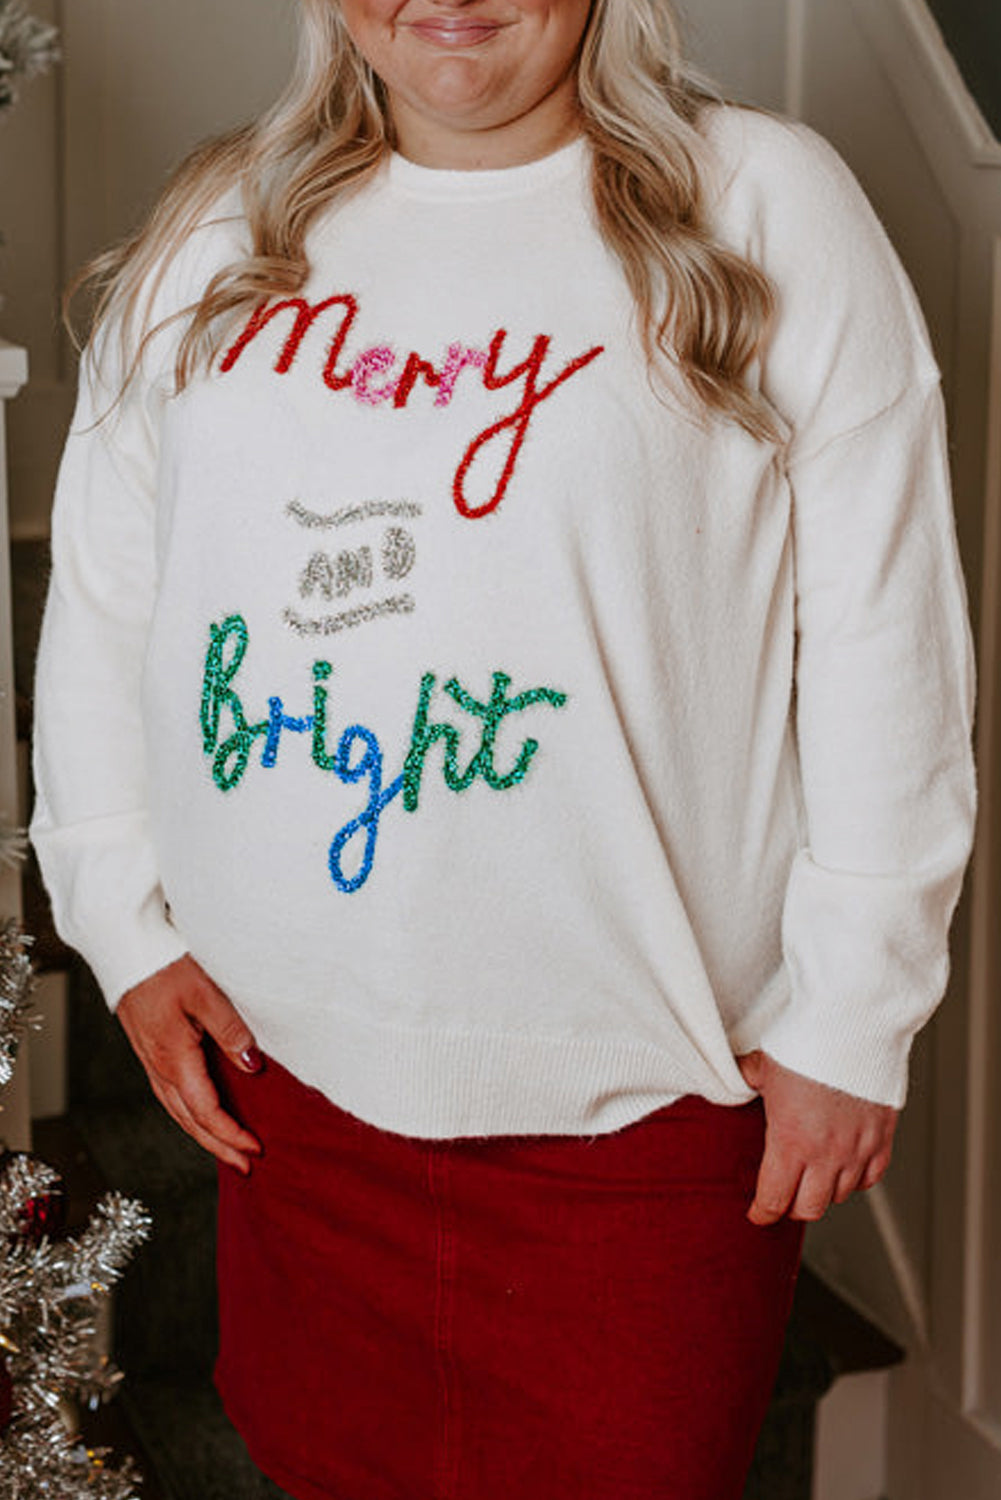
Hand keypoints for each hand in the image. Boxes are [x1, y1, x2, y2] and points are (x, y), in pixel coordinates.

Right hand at [117, 955, 263, 1174]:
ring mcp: (151, 1061)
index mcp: (174, 1058)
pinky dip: (189, 1115)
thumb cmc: (166, 966)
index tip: (255, 1148)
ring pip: (178, 1112)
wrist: (126, 951)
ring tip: (227, 1150)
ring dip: (203, 1135)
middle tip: (246, 1166)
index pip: (205, 1111)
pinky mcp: (150, 1052)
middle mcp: (159, 1067)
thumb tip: (252, 1066)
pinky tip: (201, 1115)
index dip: (231, 1134)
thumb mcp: (206, 994)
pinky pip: (170, 1096)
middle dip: (219, 1146)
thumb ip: (231, 1031)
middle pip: (190, 1121)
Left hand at [736, 1050, 897, 1224]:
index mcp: (790, 1142)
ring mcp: (856, 1149)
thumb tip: (735, 1077)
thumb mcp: (763, 1066)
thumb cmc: (807, 1043)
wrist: (852, 1026)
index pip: (774, 1199)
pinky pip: (870, 1178)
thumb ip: (747, 1081)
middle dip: (791, 1206)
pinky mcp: (881, 1139)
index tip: (757, 1214)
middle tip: (784, 1197)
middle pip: (807, 1208)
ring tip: (813, 1178)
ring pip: (839, 1195)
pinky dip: (856, 1179)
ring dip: (823, 1191)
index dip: (763, 1212)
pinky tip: (845, 1168)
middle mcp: (825, 1153)